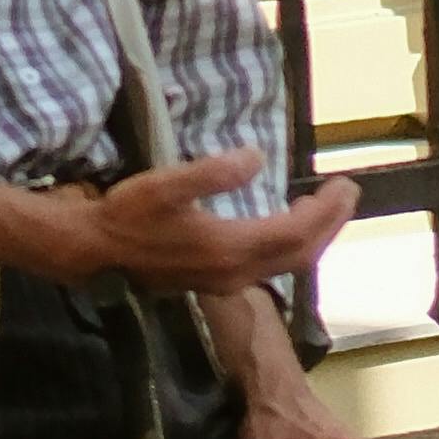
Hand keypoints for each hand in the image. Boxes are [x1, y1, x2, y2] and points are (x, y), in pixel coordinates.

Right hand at [0, 145, 353, 302]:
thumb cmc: (126, 215)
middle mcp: (235, 272)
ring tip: (324, 208)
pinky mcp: (212, 280)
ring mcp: (224, 281)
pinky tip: (282, 227)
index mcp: (230, 247)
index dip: (327, 210)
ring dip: (311, 238)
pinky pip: (267, 267)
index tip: (346, 184)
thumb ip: (213, 172)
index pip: (297, 232)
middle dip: (330, 225)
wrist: (91, 253)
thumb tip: (257, 158)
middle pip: (300, 254)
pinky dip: (287, 247)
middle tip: (347, 194)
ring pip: (285, 265)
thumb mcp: (165, 184)